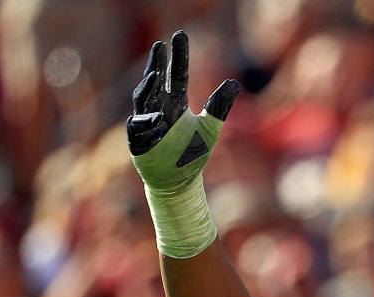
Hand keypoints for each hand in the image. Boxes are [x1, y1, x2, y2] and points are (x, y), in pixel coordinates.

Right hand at [128, 31, 240, 190]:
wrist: (181, 183)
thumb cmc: (192, 155)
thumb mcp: (211, 129)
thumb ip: (219, 106)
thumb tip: (234, 83)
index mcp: (176, 103)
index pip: (176, 75)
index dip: (178, 57)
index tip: (179, 36)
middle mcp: (159, 109)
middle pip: (155, 82)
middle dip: (156, 64)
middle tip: (159, 46)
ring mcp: (148, 125)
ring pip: (143, 100)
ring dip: (147, 87)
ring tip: (155, 75)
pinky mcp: (140, 142)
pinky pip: (138, 128)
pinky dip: (147, 122)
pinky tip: (158, 118)